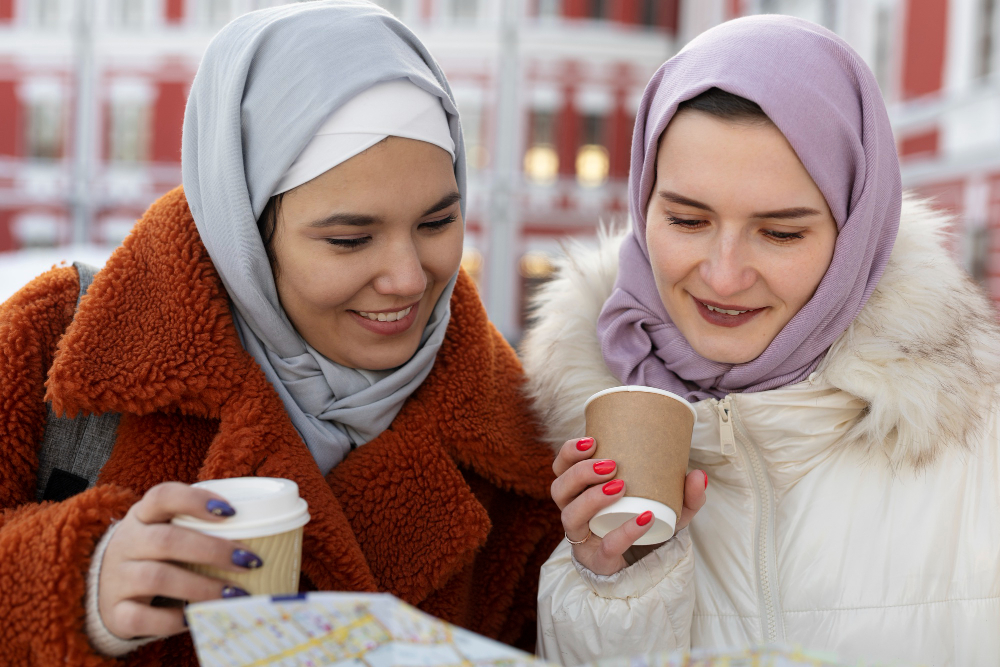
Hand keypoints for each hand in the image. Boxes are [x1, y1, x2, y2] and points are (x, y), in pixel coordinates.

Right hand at [98, 482, 263, 639]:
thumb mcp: (169, 532)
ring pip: (158, 578)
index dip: (196, 500)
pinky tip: (196, 618)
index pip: (163, 496)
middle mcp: (127, 542)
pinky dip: (172, 621)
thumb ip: (202, 528)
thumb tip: (268, 537)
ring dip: (203, 587)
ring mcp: (117, 578)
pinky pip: (142, 617)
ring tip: (236, 594)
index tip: (232, 513)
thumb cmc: (155, 554)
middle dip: (214, 551)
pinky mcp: (115, 612)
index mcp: (143, 515)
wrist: (104, 588)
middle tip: (251, 561)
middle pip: (167, 540)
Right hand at [551, 436, 707, 575]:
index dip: (569, 453)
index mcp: (581, 492)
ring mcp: (584, 539)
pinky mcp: (597, 561)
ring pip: (570, 515)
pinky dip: (624, 532)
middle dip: (580, 473)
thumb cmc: (645, 524)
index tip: (592, 441)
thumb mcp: (668, 506)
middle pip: (559, 489)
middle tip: (610, 465)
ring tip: (619, 486)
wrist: (644, 566)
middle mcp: (575, 513)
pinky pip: (605, 546)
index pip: (561, 469)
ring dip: (590, 498)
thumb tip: (698, 474)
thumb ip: (685, 493)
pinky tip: (644, 519)